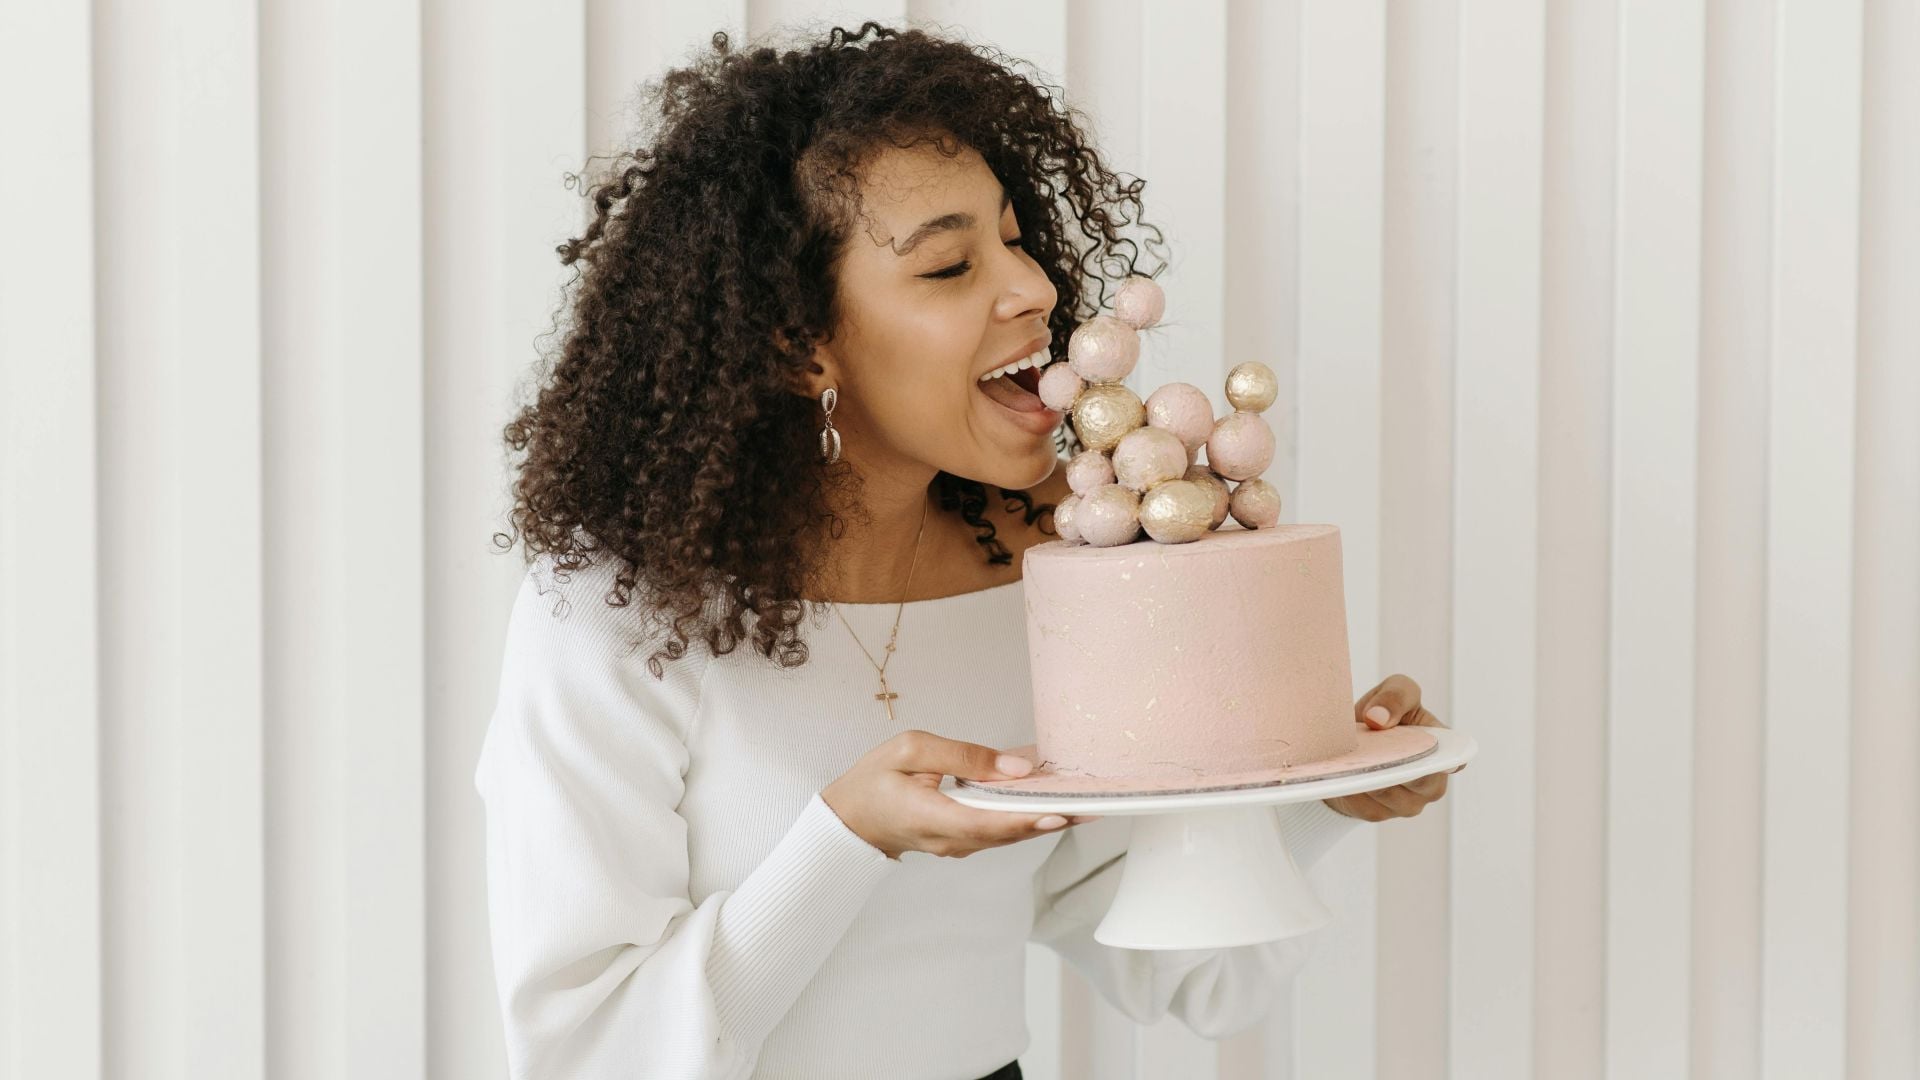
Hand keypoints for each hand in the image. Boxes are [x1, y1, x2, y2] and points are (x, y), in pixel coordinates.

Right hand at [822, 730, 1098, 859]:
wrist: (850, 819)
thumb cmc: (875, 781)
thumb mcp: (912, 750)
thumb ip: (965, 756)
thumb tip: (1017, 766)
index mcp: (935, 818)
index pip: (990, 823)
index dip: (1029, 819)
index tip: (1063, 812)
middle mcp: (954, 840)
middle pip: (1012, 832)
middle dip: (1056, 817)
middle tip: (1097, 801)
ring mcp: (961, 845)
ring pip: (1012, 833)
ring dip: (1048, 816)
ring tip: (1087, 797)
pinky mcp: (966, 840)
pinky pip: (1002, 829)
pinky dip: (1029, 814)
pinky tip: (1053, 796)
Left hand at [1323, 674, 1462, 821]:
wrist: (1350, 741)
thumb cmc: (1383, 713)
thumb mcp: (1394, 690)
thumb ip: (1396, 696)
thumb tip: (1378, 719)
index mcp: (1443, 751)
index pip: (1454, 762)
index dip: (1447, 762)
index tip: (1430, 756)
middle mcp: (1430, 782)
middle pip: (1419, 782)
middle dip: (1396, 765)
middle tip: (1374, 750)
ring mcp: (1406, 802)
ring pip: (1389, 795)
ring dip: (1370, 776)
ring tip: (1353, 758)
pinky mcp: (1378, 813)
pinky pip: (1366, 805)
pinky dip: (1354, 789)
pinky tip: (1344, 774)